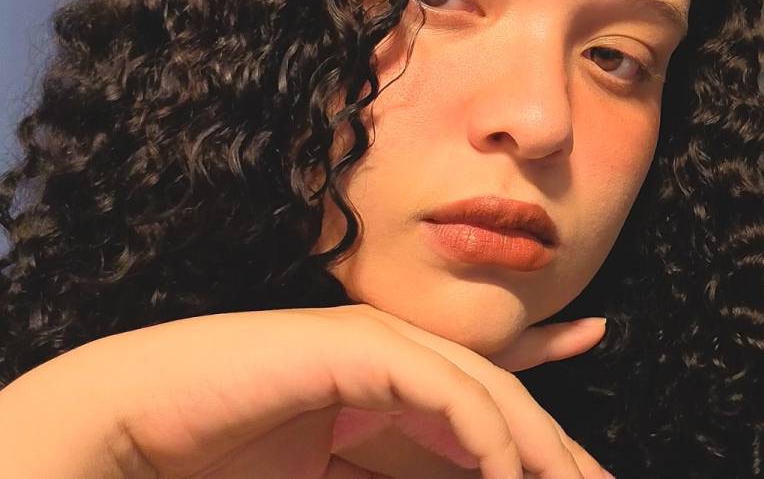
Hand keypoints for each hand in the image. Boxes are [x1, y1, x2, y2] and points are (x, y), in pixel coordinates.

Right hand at [3, 303, 611, 478]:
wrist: (129, 431)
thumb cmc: (213, 462)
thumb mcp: (326, 476)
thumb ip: (392, 470)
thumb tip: (474, 474)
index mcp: (378, 387)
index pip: (476, 393)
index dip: (540, 390)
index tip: (589, 401)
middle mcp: (386, 355)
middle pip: (494, 397)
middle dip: (554, 445)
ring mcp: (373, 342)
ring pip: (483, 392)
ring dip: (537, 447)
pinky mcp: (357, 346)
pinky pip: (445, 393)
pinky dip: (487, 436)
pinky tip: (514, 473)